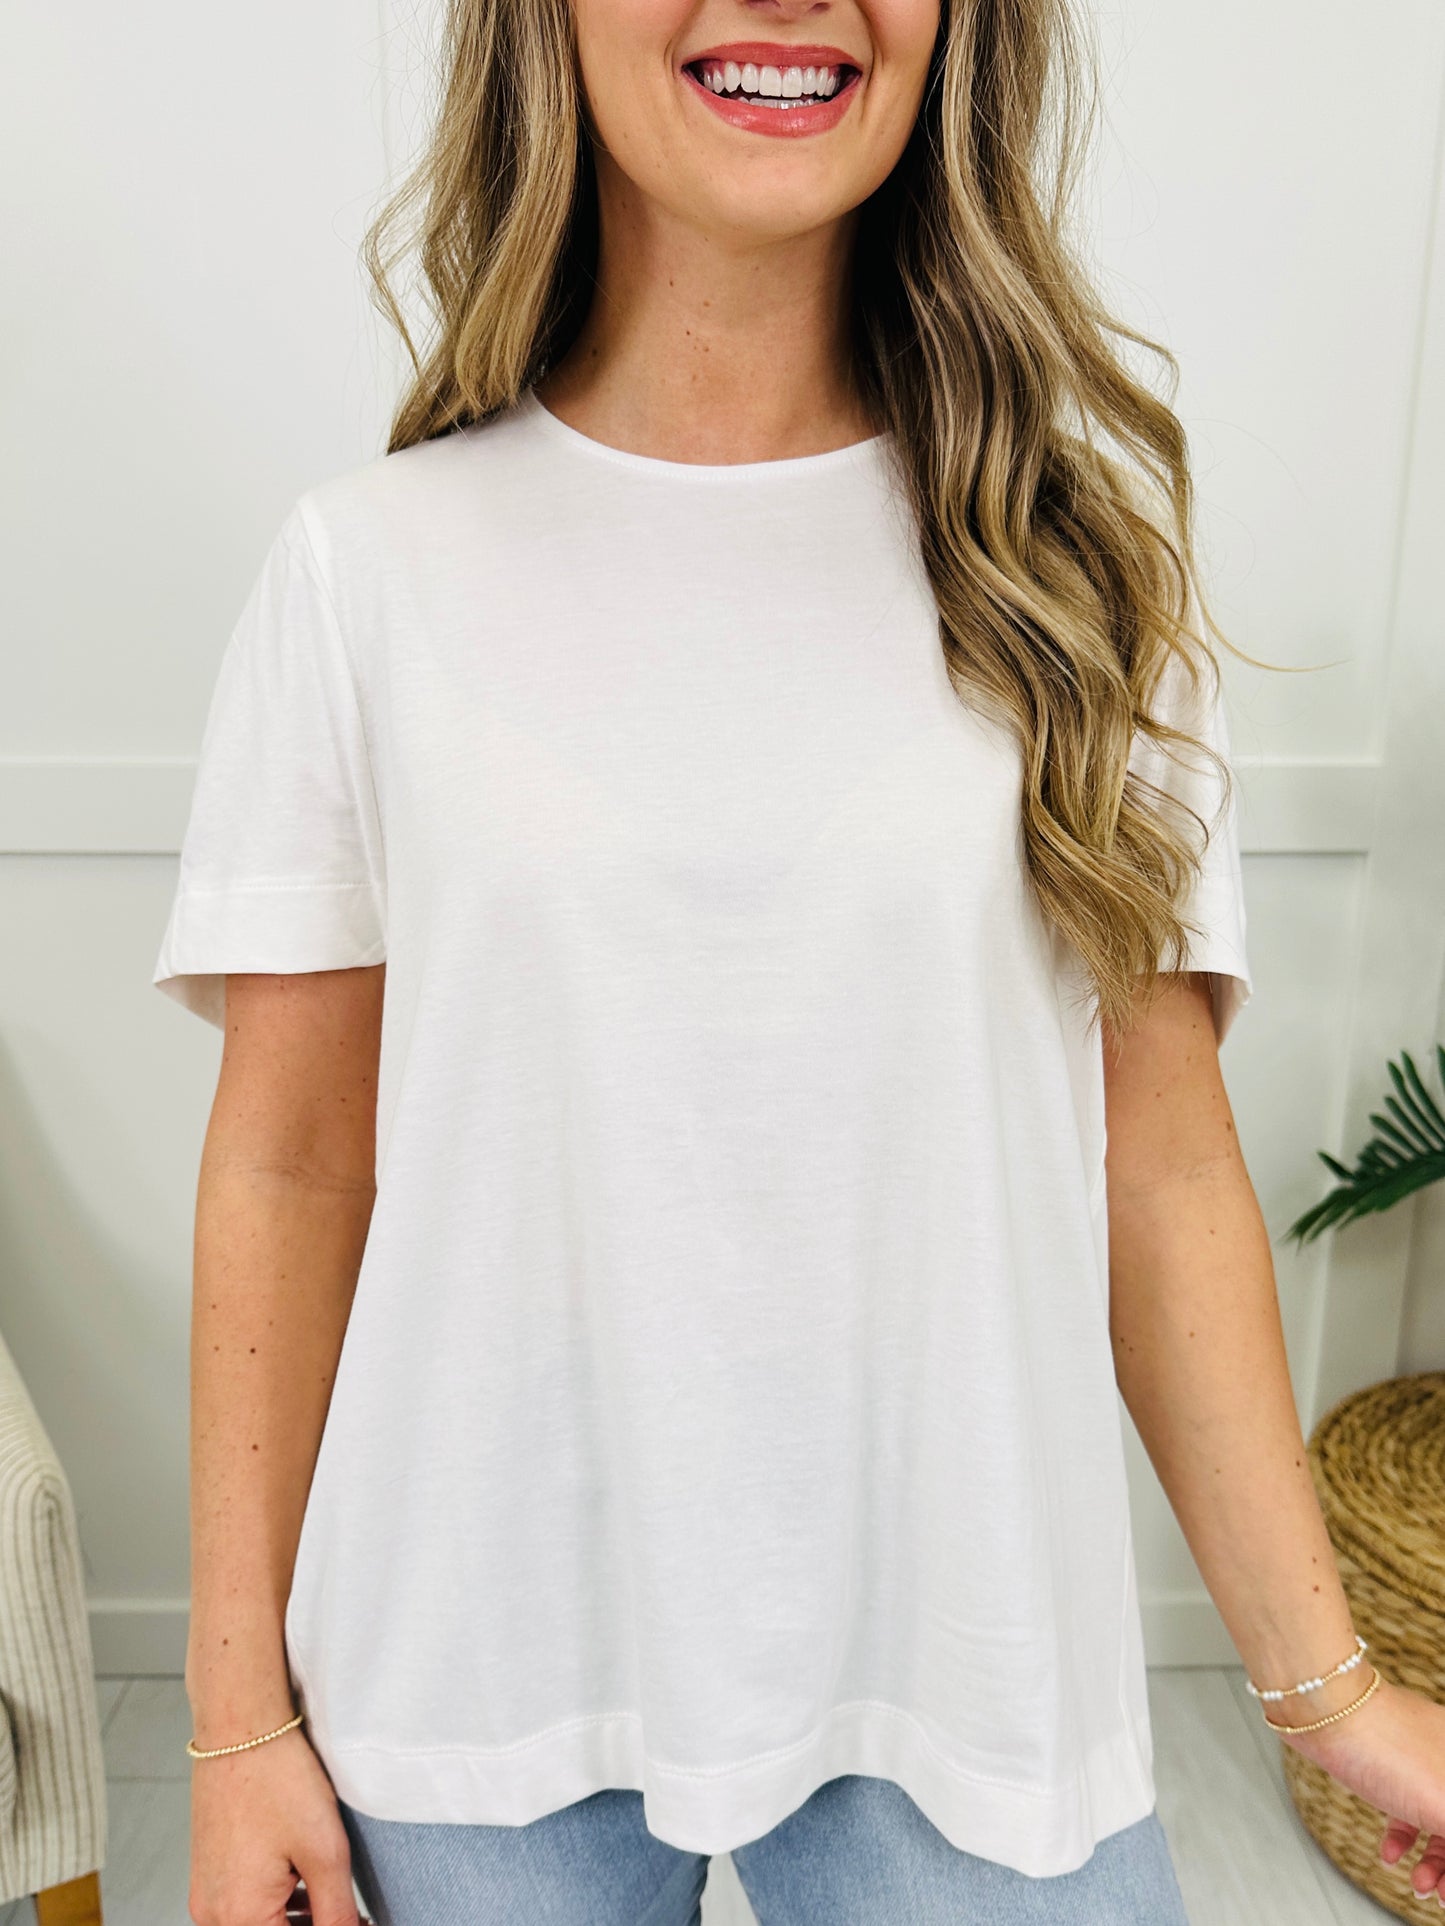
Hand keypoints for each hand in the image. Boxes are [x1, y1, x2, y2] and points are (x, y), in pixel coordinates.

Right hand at [188, 1724, 361, 1925]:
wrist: (240, 1729)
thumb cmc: (280, 1781)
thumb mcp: (324, 1852)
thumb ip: (337, 1913)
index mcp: (240, 1917)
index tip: (361, 1921)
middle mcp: (213, 1915)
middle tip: (354, 1915)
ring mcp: (206, 1894)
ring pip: (258, 1925)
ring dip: (296, 1922)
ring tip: (334, 1900)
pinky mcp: (208, 1873)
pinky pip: (243, 1906)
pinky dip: (276, 1905)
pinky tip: (304, 1886)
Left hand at [1275, 1672, 1444, 1906]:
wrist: (1325, 1708)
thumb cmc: (1389, 1750)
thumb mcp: (1444, 1806)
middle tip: (1442, 1894)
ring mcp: (1422, 1760)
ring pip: (1437, 1820)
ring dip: (1432, 1861)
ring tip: (1418, 1885)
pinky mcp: (1390, 1764)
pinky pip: (1407, 1808)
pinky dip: (1402, 1837)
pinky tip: (1390, 1857)